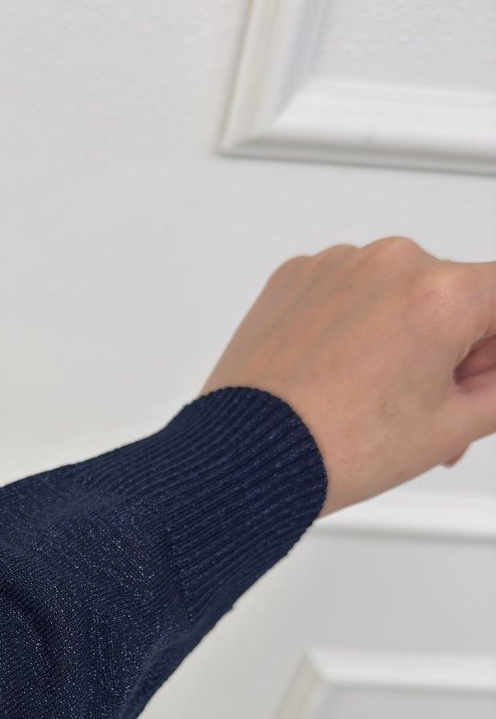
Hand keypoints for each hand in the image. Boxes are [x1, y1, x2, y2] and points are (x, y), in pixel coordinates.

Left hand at [199, 238, 495, 516]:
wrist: (248, 456)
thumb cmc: (336, 446)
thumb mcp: (454, 426)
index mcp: (444, 291)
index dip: (494, 352)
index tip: (479, 380)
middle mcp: (391, 261)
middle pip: (453, 297)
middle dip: (453, 351)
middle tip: (429, 410)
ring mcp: (337, 265)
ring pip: (397, 295)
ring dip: (402, 338)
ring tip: (373, 402)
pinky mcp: (294, 277)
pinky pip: (345, 294)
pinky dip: (351, 327)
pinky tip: (337, 378)